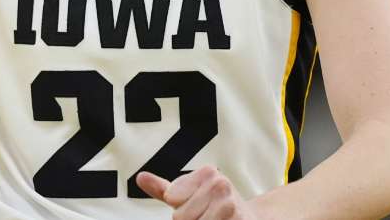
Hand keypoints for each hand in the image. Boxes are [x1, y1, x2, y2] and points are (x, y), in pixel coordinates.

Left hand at [136, 166, 259, 219]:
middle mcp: (221, 185)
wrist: (249, 218)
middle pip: (181, 217)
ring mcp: (231, 205)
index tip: (198, 204)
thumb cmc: (215, 207)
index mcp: (207, 173)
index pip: (172, 197)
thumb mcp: (189, 194)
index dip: (181, 207)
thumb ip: (163, 188)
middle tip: (208, 216)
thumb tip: (140, 178)